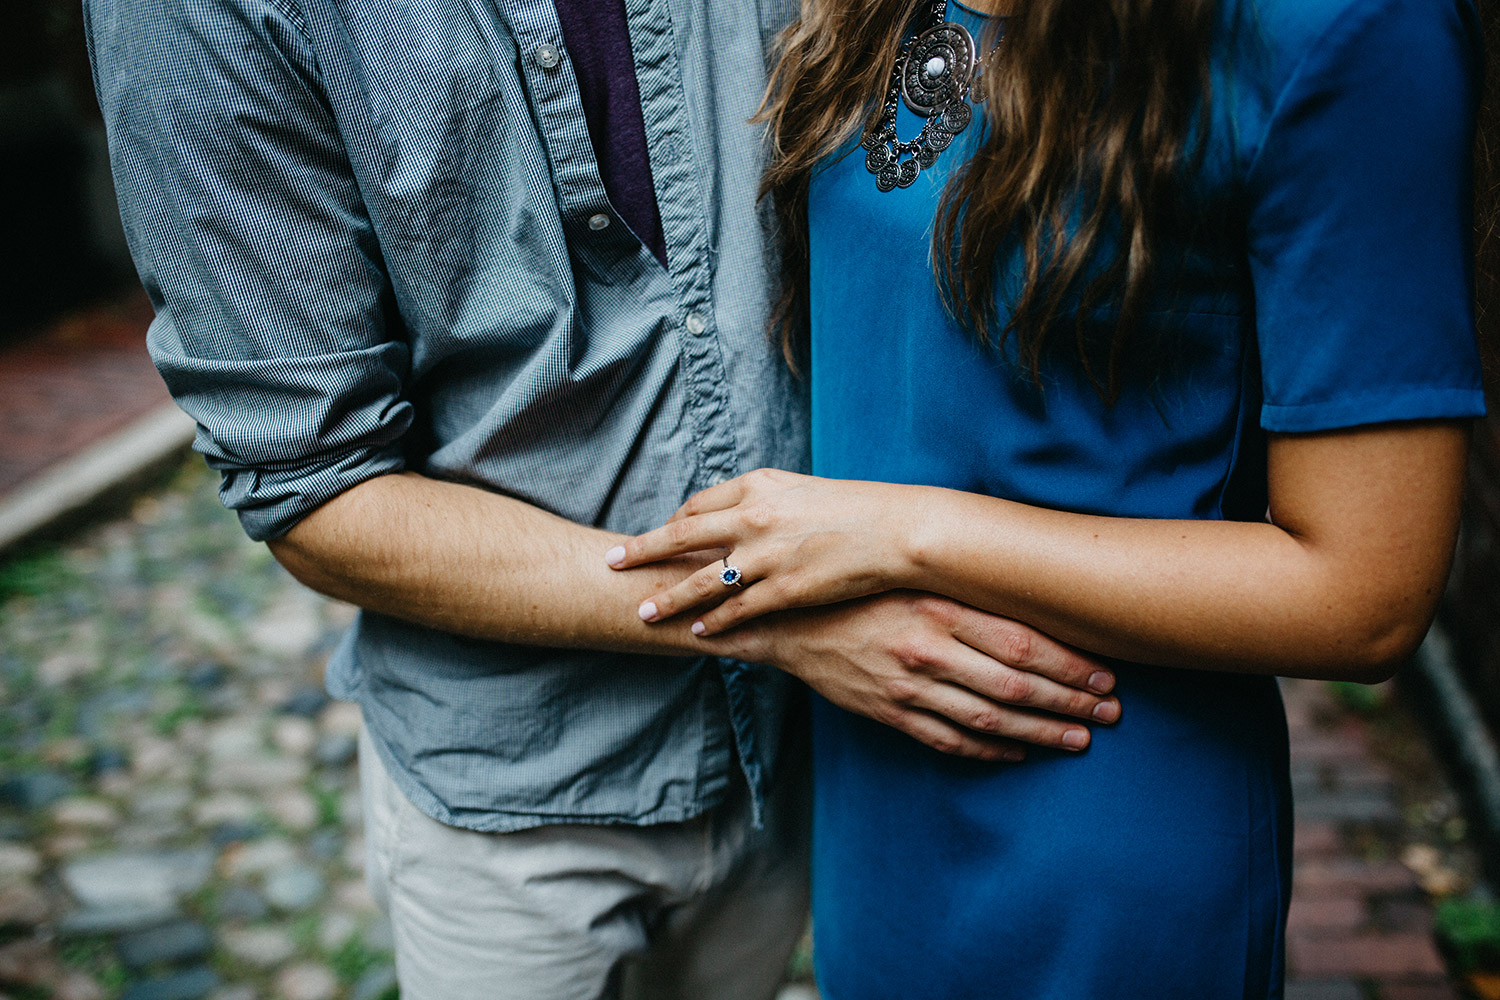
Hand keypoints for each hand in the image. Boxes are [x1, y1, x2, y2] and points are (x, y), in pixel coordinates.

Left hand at [606, 468, 917, 633]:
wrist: (897, 531)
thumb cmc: (856, 510)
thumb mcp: (803, 491)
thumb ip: (767, 501)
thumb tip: (742, 514)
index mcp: (758, 485)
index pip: (698, 505)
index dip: (674, 523)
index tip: (661, 536)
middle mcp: (753, 517)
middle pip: (681, 535)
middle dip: (642, 552)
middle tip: (611, 562)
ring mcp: (766, 555)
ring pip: (701, 581)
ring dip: (669, 599)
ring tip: (643, 613)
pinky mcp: (785, 589)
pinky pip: (737, 610)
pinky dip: (714, 622)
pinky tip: (698, 633)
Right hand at [711, 591, 1120, 760]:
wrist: (787, 619)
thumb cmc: (858, 587)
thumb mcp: (912, 574)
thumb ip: (966, 589)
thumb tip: (1032, 596)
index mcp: (937, 608)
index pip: (1021, 642)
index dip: (1070, 663)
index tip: (1107, 672)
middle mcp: (927, 650)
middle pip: (1016, 685)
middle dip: (1071, 701)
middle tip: (1111, 711)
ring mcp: (907, 688)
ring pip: (990, 718)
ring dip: (1042, 731)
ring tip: (1081, 738)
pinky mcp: (889, 713)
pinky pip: (949, 740)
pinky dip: (990, 749)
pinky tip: (1020, 750)